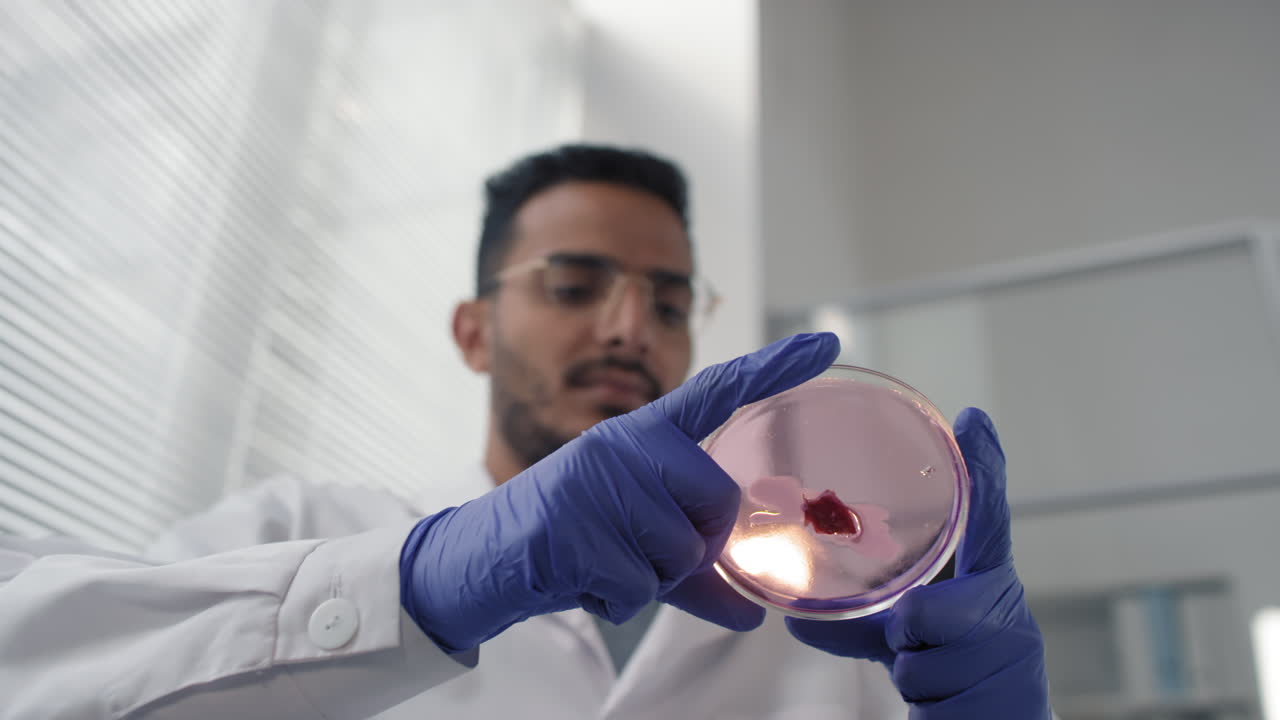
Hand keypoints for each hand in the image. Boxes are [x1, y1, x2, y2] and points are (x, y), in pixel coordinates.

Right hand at [400, 333, 838, 652]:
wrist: (476, 559)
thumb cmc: (568, 543)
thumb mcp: (637, 549)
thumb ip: (696, 574)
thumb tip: (754, 613)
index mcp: (641, 435)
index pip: (716, 392)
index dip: (774, 367)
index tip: (828, 341)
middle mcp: (621, 442)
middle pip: (717, 503)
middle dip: (693, 547)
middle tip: (640, 551)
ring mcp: (594, 479)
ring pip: (681, 551)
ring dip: (649, 579)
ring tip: (601, 560)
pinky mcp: (570, 524)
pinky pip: (639, 586)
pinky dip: (616, 599)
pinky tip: (581, 576)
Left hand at [786, 408, 1050, 718]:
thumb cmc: (950, 678)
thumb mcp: (902, 643)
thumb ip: (860, 622)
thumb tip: (796, 618)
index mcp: (986, 581)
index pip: (986, 518)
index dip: (984, 470)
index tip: (973, 420)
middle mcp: (1008, 607)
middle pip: (928, 597)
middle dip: (912, 622)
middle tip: (914, 639)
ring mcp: (1012, 649)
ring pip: (917, 639)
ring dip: (910, 665)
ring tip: (936, 678)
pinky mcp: (1007, 691)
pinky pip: (924, 677)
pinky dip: (922, 694)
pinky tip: (947, 702)